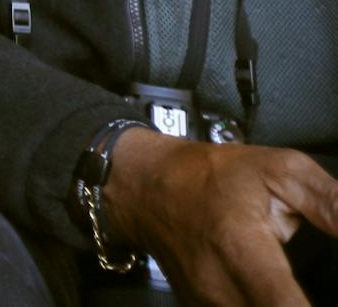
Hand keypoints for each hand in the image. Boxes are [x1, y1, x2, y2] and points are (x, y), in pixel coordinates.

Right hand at [105, 129, 337, 306]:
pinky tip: (277, 296)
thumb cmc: (211, 175)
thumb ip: (333, 203)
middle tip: (318, 290)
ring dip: (285, 305)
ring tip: (297, 292)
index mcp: (240, 248)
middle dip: (300, 306)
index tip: (332, 298)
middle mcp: (219, 287)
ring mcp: (206, 305)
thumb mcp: (281, 170)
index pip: (286, 306)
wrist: (144, 187)